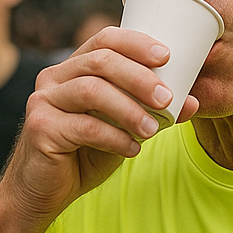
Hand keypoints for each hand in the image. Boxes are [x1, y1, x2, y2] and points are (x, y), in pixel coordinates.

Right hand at [0, 26, 198, 225]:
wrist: (45, 192)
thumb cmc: (84, 155)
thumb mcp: (124, 129)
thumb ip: (151, 112)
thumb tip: (192, 101)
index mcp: (73, 69)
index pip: (104, 40)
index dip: (136, 43)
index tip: (166, 56)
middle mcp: (54, 78)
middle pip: (101, 61)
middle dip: (139, 77)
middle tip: (167, 97)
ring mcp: (43, 101)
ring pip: (92, 91)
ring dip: (129, 109)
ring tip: (153, 129)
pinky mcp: (40, 128)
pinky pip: (85, 127)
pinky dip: (115, 138)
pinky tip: (132, 150)